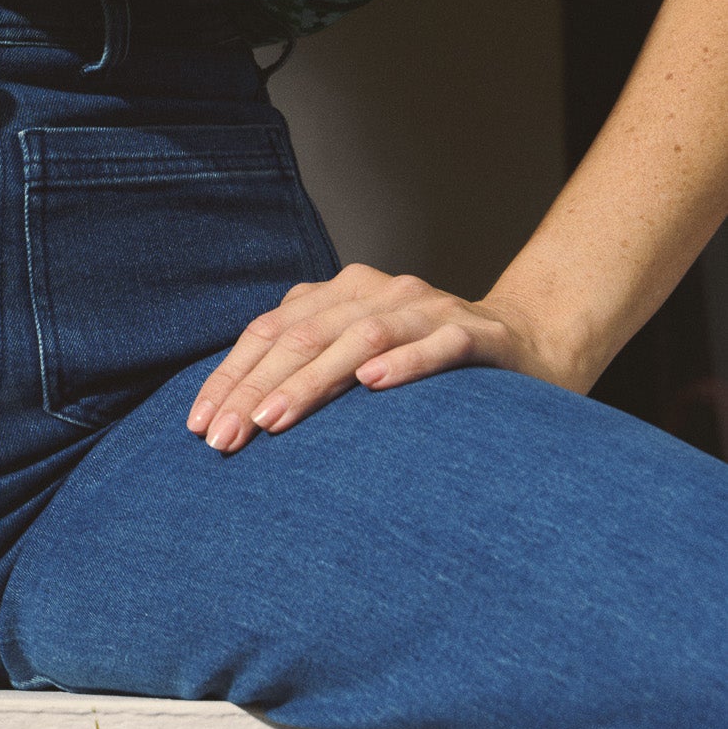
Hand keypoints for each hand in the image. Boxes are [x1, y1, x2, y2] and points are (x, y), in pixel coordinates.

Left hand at [186, 263, 557, 453]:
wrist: (529, 343)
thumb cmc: (427, 362)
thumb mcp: (360, 361)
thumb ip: (311, 370)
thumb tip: (235, 418)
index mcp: (341, 294)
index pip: (272, 331)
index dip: (232, 376)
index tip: (199, 426)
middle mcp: (377, 290)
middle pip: (305, 334)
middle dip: (257, 387)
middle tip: (224, 437)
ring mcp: (427, 307)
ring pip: (361, 337)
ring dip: (313, 380)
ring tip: (274, 420)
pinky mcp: (476, 333)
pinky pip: (437, 343)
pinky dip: (404, 362)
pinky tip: (372, 384)